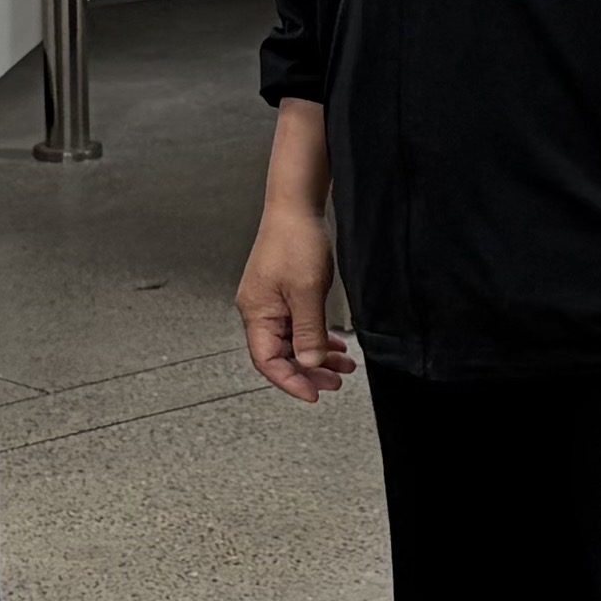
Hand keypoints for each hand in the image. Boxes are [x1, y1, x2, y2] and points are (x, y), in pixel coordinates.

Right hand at [238, 198, 350, 402]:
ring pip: (292, 342)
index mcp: (256, 312)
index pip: (267, 361)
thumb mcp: (307, 291)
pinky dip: (317, 338)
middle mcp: (259, 311)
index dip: (289, 381)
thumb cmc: (295, 241)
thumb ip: (308, 331)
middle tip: (335, 382)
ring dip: (317, 356)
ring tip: (343, 366)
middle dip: (308, 372)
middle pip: (280, 355)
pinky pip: (298, 326)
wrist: (296, 206)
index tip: (313, 394)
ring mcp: (271, 303)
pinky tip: (335, 345)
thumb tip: (308, 364)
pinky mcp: (284, 295)